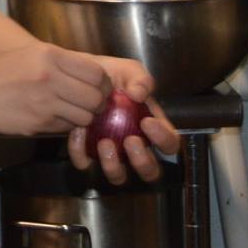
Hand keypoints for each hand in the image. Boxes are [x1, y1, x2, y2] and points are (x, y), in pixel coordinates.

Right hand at [0, 42, 107, 136]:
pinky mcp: (38, 125)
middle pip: (95, 97)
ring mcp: (44, 104)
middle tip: (91, 103)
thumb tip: (96, 77)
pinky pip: (66, 128)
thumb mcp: (34, 54)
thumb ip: (65, 63)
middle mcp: (50, 78)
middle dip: (98, 103)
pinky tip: (54, 116)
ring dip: (84, 117)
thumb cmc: (3, 71)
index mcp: (50, 55)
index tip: (100, 88)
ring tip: (72, 110)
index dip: (103, 84)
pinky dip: (66, 125)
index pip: (96, 73)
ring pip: (85, 117)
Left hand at [64, 57, 182, 185]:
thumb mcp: (129, 70)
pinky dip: (81, 152)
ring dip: (113, 165)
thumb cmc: (110, 75)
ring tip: (104, 142)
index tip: (147, 122)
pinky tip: (77, 131)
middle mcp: (134, 146)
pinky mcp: (86, 153)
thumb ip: (141, 79)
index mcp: (151, 127)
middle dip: (142, 161)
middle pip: (150, 171)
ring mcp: (111, 153)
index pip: (170, 144)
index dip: (164, 139)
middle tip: (130, 140)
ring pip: (118, 177)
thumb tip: (140, 95)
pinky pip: (85, 163)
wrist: (77, 75)